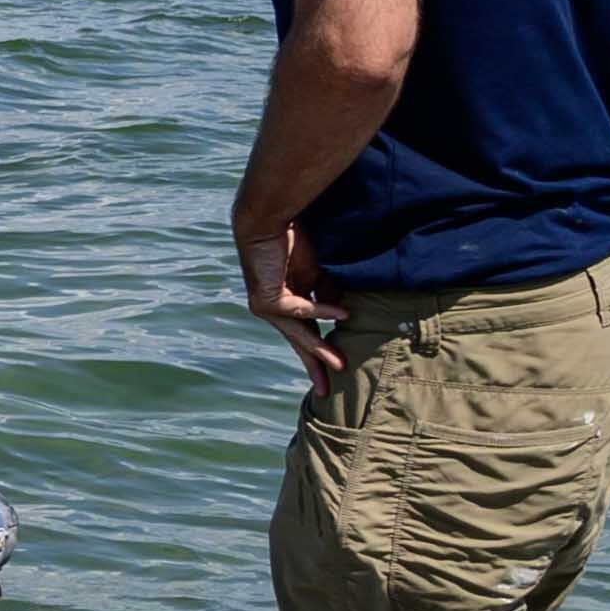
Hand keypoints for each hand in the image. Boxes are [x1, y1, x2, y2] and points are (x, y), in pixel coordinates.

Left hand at [240, 219, 341, 383]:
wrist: (268, 220)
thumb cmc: (291, 241)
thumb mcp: (316, 273)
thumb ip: (327, 294)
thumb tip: (343, 316)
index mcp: (286, 304)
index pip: (305, 333)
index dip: (319, 352)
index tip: (333, 374)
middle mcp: (274, 310)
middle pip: (299, 342)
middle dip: (315, 365)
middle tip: (327, 390)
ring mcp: (267, 307)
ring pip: (298, 333)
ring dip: (320, 349)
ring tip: (340, 365)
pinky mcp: (266, 298)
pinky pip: (299, 310)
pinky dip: (321, 312)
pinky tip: (342, 317)